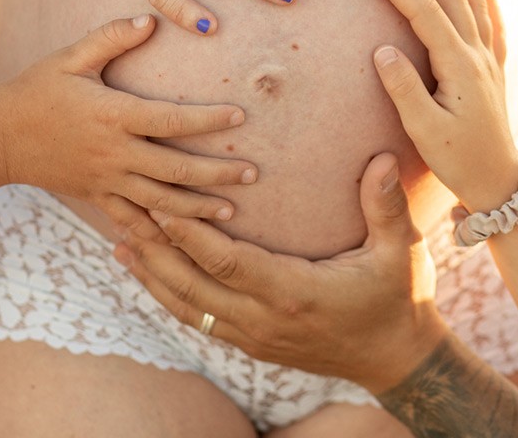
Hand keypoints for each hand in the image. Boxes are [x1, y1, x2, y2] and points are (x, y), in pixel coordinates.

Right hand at [0, 14, 255, 239]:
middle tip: (253, 173)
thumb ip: (111, 37)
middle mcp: (114, 153)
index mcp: (113, 115)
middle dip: (217, 173)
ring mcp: (105, 180)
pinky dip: (158, 233)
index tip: (240, 117)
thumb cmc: (37, 89)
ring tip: (233, 211)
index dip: (207, 120)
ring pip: (160, 202)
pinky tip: (184, 240)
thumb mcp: (71, 57)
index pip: (170, 120)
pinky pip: (131, 221)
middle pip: (175, 169)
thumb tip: (150, 20)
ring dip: (198, 209)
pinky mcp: (96, 197)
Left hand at [115, 153, 448, 392]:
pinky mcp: (249, 342)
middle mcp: (264, 319)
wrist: (395, 359)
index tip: (158, 201)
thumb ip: (385, 206)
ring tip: (118, 234)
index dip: (189, 234)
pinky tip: (143, 268)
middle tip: (121, 205)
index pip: (227, 263)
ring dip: (150, 269)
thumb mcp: (399, 252)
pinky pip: (196, 318)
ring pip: (186, 304)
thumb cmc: (397, 299)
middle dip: (153, 244)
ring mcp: (253, 335)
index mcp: (294, 292)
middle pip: (191, 283)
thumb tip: (379, 157)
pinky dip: (165, 293)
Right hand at [365, 0, 517, 211]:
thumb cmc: (458, 160)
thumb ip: (403, 89)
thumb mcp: (424, 130)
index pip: (424, 14)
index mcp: (459, 66)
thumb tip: (382, 48)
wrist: (500, 181)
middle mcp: (478, 55)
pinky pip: (493, 21)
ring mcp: (489, 59)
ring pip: (474, 0)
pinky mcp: (493, 69)